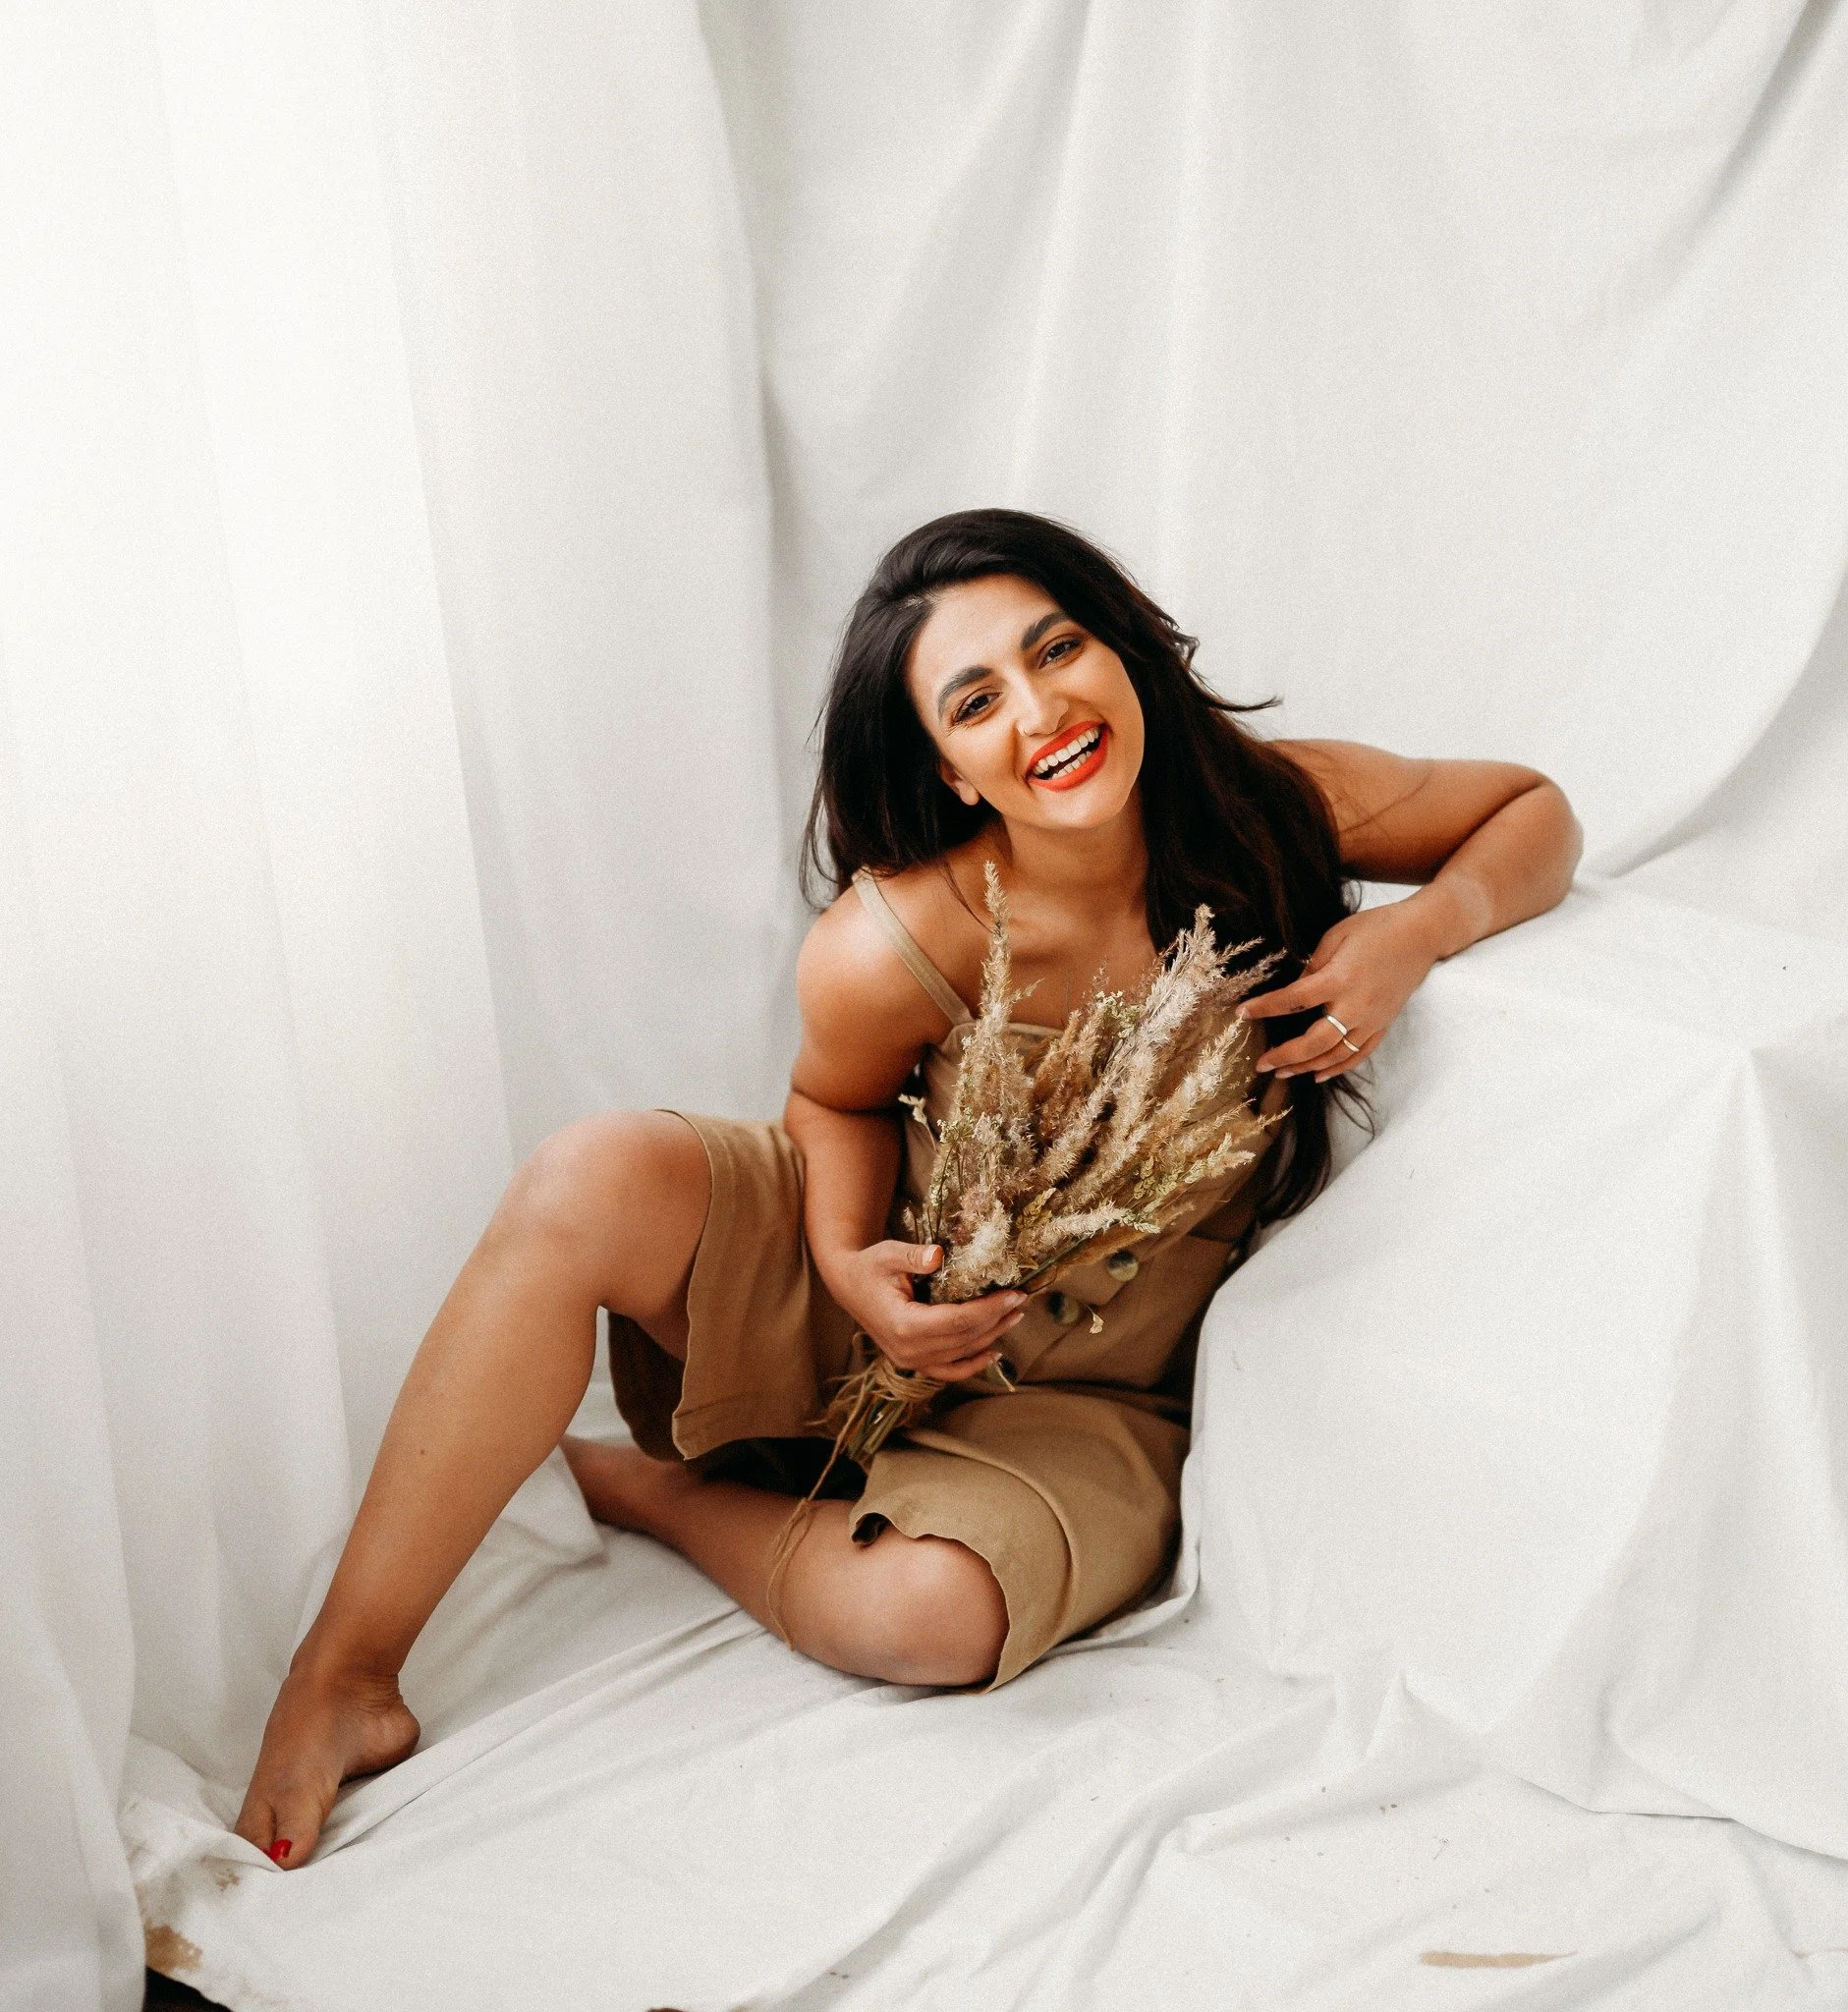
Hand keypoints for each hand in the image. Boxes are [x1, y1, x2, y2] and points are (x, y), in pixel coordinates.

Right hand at [822, 1241, 1027, 1382]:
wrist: (848, 1286)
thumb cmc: (870, 1267)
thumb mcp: (888, 1253)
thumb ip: (914, 1255)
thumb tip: (939, 1255)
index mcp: (903, 1324)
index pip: (958, 1320)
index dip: (989, 1309)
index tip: (1013, 1294)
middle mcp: (908, 1350)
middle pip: (964, 1338)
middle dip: (996, 1319)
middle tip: (1021, 1300)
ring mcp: (910, 1360)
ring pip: (961, 1354)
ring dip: (991, 1337)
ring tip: (1015, 1316)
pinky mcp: (913, 1362)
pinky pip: (948, 1371)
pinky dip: (972, 1365)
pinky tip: (994, 1353)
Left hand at [1239, 899, 1442, 1081]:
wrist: (1422, 935)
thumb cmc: (1377, 928)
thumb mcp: (1336, 936)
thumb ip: (1313, 965)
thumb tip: (1295, 989)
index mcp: (1339, 979)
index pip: (1293, 1001)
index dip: (1265, 1008)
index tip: (1241, 1014)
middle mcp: (1355, 1006)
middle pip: (1314, 1042)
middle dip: (1284, 1056)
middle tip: (1261, 1063)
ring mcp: (1372, 1019)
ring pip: (1335, 1055)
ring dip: (1306, 1067)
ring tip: (1282, 1072)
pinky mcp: (1383, 1025)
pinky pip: (1358, 1054)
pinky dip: (1338, 1067)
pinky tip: (1318, 1075)